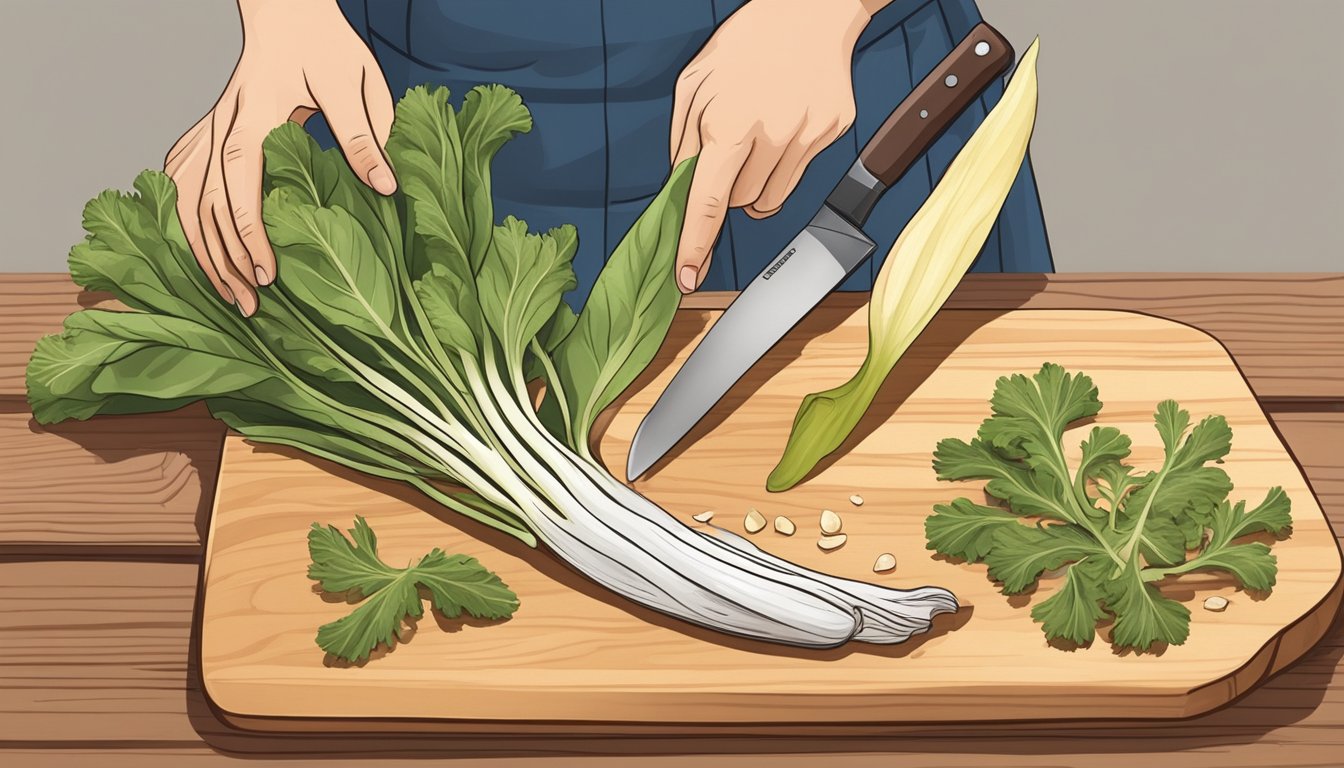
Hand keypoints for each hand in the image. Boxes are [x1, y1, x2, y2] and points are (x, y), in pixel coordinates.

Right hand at [164, 0, 395, 315]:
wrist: (288, 11)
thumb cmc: (327, 45)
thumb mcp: (357, 82)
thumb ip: (364, 134)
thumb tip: (384, 186)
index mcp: (257, 110)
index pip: (240, 178)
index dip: (250, 233)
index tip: (268, 277)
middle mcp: (223, 121)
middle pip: (206, 201)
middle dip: (224, 260)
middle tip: (251, 307)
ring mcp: (209, 126)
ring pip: (186, 199)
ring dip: (203, 251)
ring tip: (227, 296)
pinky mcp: (206, 131)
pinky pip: (181, 184)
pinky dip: (185, 223)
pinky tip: (201, 254)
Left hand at [669, 0, 873, 292]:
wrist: (810, 10)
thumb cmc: (748, 42)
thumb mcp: (694, 83)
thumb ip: (683, 140)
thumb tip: (682, 186)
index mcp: (730, 124)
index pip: (708, 202)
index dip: (695, 245)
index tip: (687, 277)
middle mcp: (772, 136)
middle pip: (739, 203)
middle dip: (726, 187)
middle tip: (729, 147)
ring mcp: (807, 138)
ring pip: (769, 198)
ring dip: (755, 183)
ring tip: (757, 137)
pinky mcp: (833, 134)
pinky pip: (798, 176)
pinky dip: (783, 163)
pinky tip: (784, 124)